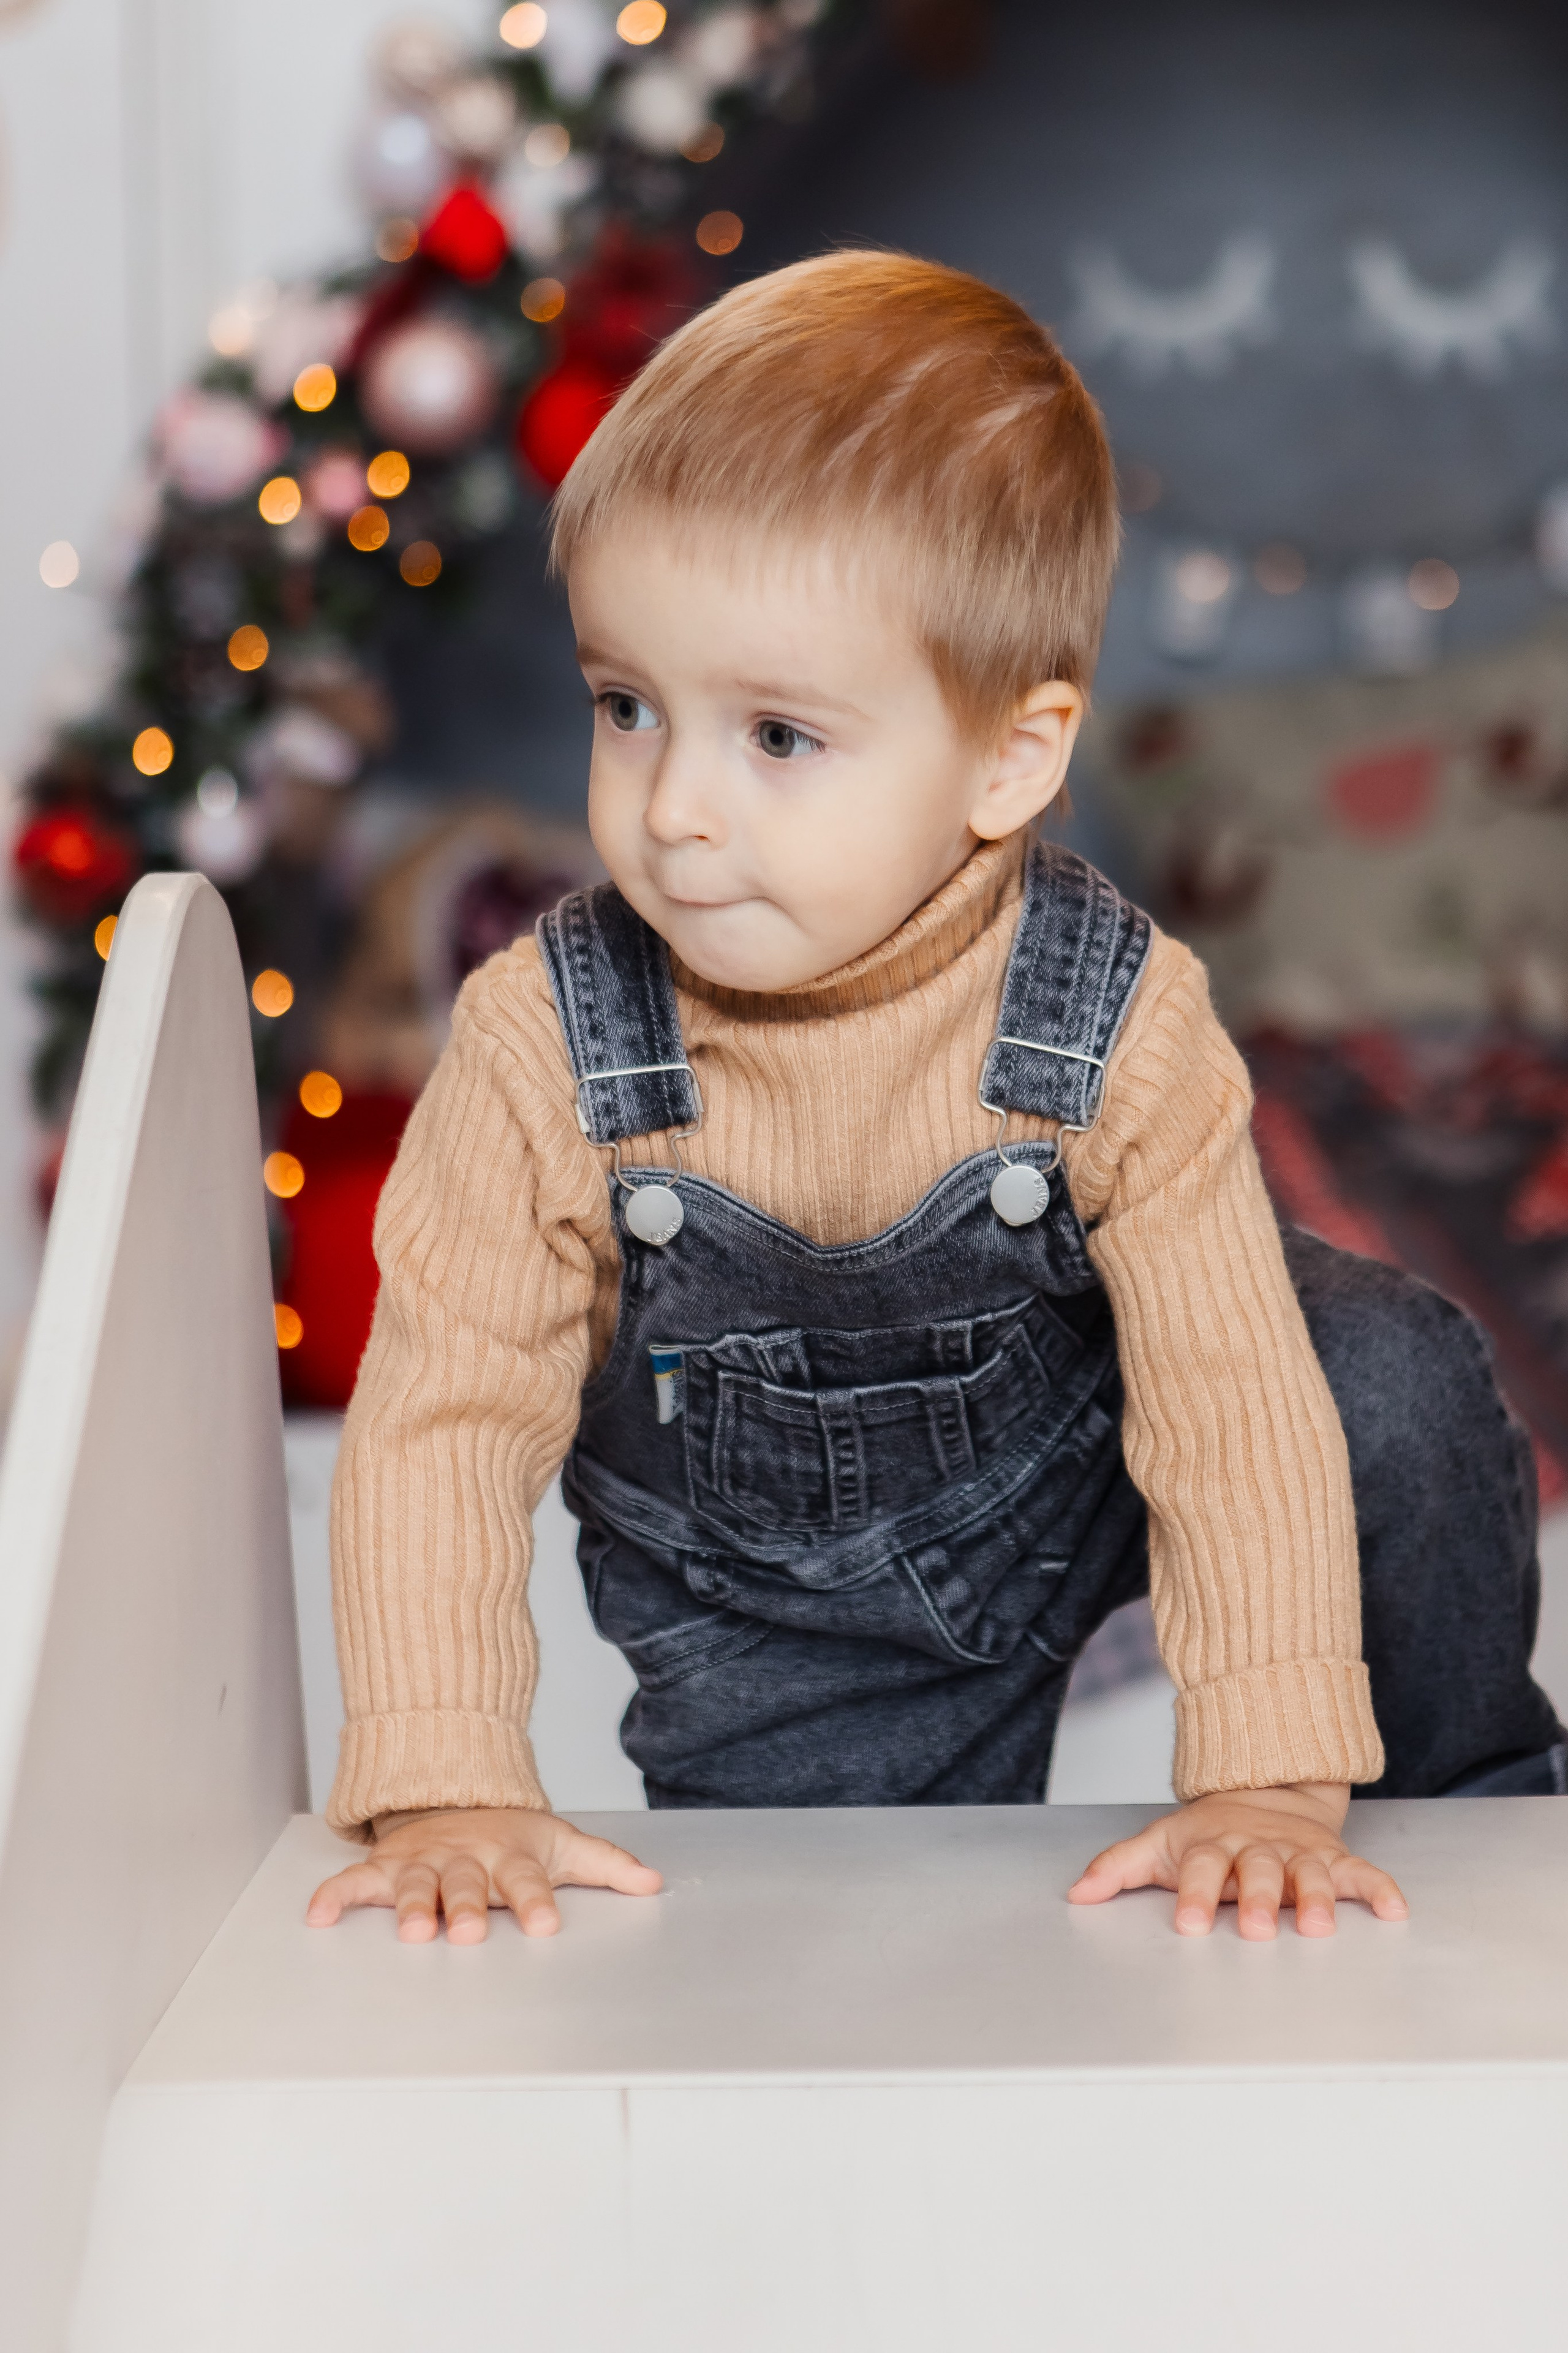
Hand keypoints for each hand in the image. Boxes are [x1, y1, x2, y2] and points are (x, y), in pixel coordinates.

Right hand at [305, 1806, 661, 1942]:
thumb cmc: (513, 1835)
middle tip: (469, 1933)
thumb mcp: (563, 1844)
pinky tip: (319, 1917)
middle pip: (467, 1885)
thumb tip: (655, 1883)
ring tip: (412, 1931)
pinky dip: (335, 1897)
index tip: (546, 1925)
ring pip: (416, 1884)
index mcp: (511, 1856)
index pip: (527, 1881)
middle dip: (467, 1907)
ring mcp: (423, 1861)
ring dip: (412, 1906)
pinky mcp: (386, 1865)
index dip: (536, 1902)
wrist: (457, 1794)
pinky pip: (354, 1881)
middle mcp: (465, 1858)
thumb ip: (608, 1865)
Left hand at [1067, 1782, 1408, 1939]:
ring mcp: (1297, 1852)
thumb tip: (1075, 1894)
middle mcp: (1257, 1849)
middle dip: (1256, 1900)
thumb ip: (1118, 1868)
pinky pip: (1360, 1872)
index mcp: (1212, 1846)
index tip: (1187, 1925)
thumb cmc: (1206, 1834)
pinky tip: (1394, 1911)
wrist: (1261, 1790)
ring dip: (1314, 1897)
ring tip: (1319, 1926)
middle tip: (1254, 1928)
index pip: (1200, 1870)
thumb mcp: (1159, 1844)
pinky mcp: (1332, 1857)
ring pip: (1308, 1873)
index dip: (1193, 1896)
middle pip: (1256, 1872)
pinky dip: (1379, 1889)